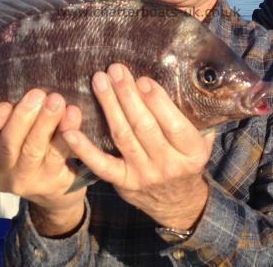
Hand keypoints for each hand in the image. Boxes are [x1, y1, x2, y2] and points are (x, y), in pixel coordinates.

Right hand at [0, 89, 86, 234]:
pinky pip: (60, 154)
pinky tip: (73, 114)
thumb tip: (23, 80)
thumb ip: (12, 117)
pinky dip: (67, 132)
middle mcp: (2, 172)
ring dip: (46, 123)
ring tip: (56, 101)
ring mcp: (28, 180)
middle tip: (37, 94)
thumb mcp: (12, 138)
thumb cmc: (28, 151)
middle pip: (8, 145)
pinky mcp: (53, 181)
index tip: (3, 105)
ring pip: (34, 150)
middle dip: (23, 118)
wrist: (54, 189)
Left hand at [62, 64, 214, 229]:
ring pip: (123, 136)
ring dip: (109, 106)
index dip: (157, 102)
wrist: (177, 201)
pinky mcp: (123, 182)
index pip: (174, 125)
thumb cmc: (187, 158)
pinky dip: (83, 148)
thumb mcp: (202, 140)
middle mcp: (169, 164)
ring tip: (100, 81)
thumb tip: (180, 78)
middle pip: (144, 126)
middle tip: (116, 70)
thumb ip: (194, 115)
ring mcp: (144, 174)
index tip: (142, 79)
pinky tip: (70, 130)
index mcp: (192, 152)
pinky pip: (101, 164)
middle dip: (128, 95)